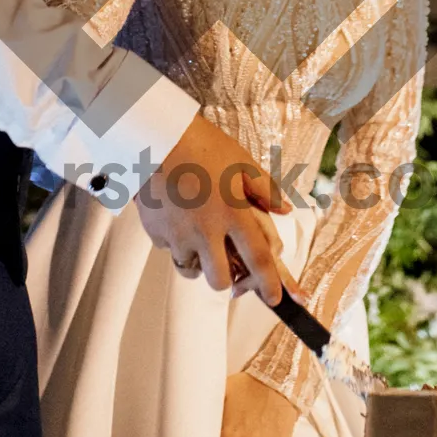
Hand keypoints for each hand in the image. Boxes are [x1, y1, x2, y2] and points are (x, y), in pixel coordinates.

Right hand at [135, 115, 288, 306]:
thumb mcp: (240, 160)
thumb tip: (284, 210)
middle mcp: (206, 230)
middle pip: (220, 280)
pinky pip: (171, 251)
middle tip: (227, 264)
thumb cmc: (200, 145)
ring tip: (200, 238)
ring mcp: (179, 235)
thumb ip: (264, 188)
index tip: (274, 299)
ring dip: (200, 262)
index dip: (269, 284)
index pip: (257, 260)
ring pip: (192, 270)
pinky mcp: (157, 233)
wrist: (152, 138)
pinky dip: (178, 245)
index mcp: (233, 212)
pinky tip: (179, 220)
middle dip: (228, 280)